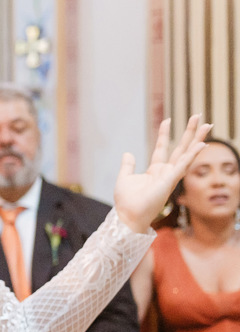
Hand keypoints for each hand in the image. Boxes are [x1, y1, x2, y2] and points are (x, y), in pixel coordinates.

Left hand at [114, 115, 209, 232]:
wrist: (127, 215)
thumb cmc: (126, 202)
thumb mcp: (125, 178)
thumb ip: (128, 165)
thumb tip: (128, 153)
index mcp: (155, 171)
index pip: (162, 148)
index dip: (164, 134)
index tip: (167, 119)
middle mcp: (165, 172)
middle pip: (180, 148)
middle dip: (189, 132)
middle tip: (198, 116)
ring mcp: (170, 176)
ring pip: (186, 153)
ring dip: (197, 138)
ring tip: (206, 124)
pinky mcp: (170, 181)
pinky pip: (183, 165)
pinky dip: (192, 154)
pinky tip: (202, 143)